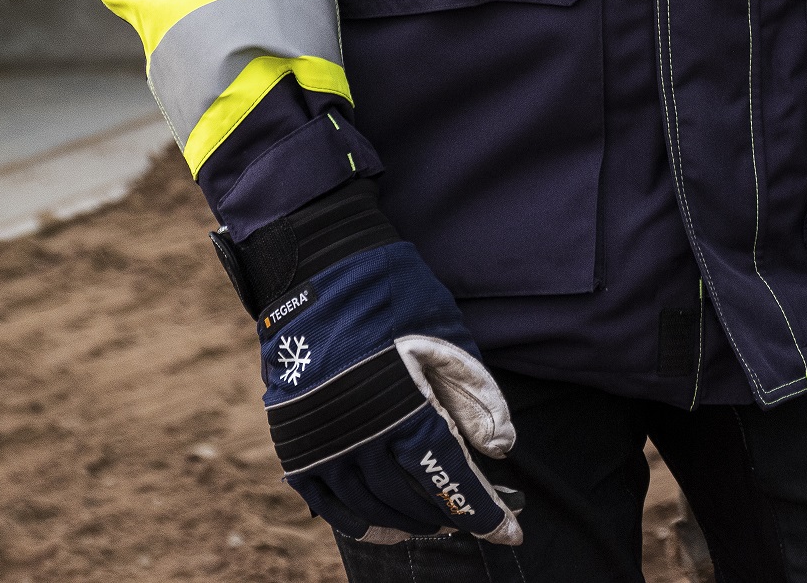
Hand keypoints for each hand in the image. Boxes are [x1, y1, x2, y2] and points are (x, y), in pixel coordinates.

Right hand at [251, 231, 522, 546]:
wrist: (320, 273)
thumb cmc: (395, 300)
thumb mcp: (449, 338)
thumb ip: (475, 398)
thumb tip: (499, 451)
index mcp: (404, 408)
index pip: (449, 480)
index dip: (484, 512)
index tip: (511, 533)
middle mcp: (359, 436)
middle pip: (412, 500)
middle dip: (450, 514)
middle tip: (476, 517)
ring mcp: (322, 444)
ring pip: (371, 508)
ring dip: (410, 521)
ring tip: (437, 521)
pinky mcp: (295, 444)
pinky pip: (327, 504)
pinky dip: (360, 521)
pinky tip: (385, 524)